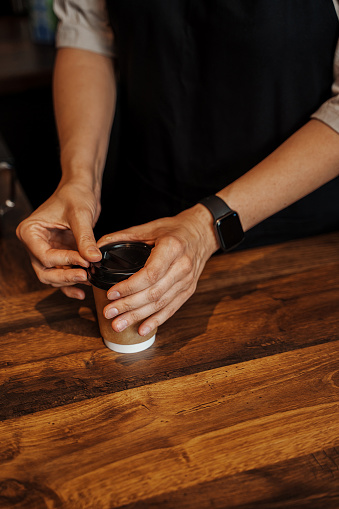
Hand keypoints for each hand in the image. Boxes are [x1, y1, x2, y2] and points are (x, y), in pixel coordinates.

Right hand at [16, 180, 101, 298]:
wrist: (81, 188)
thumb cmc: (74, 194)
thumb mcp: (80, 215)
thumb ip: (85, 238)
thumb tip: (93, 258)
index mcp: (30, 232)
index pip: (45, 256)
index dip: (66, 261)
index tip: (85, 261)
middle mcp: (35, 244)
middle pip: (45, 272)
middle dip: (65, 276)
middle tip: (85, 275)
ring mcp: (46, 250)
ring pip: (52, 276)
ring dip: (70, 281)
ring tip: (89, 279)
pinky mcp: (59, 254)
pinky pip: (61, 274)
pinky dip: (70, 283)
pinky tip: (82, 290)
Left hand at [97, 204, 218, 335]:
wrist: (202, 233)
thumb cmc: (175, 229)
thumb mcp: (151, 227)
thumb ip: (125, 236)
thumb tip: (99, 247)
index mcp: (172, 248)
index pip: (150, 274)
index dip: (129, 287)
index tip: (111, 293)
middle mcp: (182, 267)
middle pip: (154, 293)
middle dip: (129, 306)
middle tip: (109, 314)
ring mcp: (187, 281)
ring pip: (161, 304)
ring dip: (138, 316)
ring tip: (118, 325)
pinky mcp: (188, 290)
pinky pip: (172, 309)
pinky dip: (156, 321)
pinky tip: (142, 330)